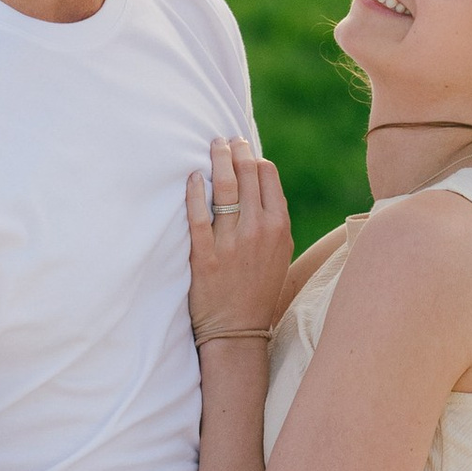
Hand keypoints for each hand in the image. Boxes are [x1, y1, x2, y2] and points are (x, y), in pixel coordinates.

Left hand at [186, 136, 290, 347]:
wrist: (239, 329)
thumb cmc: (259, 288)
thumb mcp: (280, 252)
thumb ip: (273, 218)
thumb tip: (259, 184)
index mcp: (279, 226)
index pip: (267, 175)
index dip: (253, 156)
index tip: (242, 149)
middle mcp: (258, 230)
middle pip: (246, 174)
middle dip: (235, 151)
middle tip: (223, 141)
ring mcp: (231, 243)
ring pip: (224, 188)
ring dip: (217, 161)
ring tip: (211, 147)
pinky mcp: (205, 256)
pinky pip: (198, 215)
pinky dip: (195, 192)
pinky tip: (191, 177)